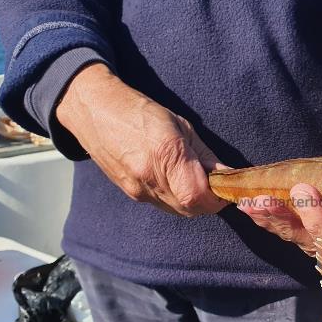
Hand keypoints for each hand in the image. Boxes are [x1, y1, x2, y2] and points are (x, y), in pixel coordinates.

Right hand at [56, 63, 227, 215]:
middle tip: (214, 184)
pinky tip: (177, 181)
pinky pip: (163, 205)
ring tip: (195, 179)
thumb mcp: (180, 125)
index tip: (224, 187)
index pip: (197, 196)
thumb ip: (205, 155)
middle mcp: (149, 176)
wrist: (94, 111)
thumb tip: (227, 175)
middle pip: (190, 208)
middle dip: (208, 201)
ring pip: (178, 210)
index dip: (216, 197)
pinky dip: (177, 199)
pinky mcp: (130, 194)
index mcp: (165, 153)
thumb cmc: (139, 112)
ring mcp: (137, 188)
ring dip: (193, 202)